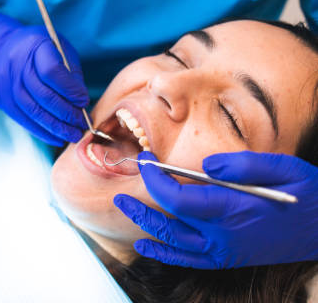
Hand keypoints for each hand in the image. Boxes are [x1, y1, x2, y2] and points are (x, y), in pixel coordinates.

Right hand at [0, 13, 88, 145]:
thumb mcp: (60, 51)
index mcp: (35, 47)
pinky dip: (42, 132)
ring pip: (33, 111)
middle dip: (66, 113)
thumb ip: (71, 75)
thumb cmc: (40, 50)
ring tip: (73, 135)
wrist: (2, 49)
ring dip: (56, 127)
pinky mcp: (2, 99)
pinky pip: (24, 120)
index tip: (84, 101)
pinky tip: (57, 137)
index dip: (70, 90)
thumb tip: (81, 104)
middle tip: (82, 124)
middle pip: (43, 95)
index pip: (52, 72)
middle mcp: (17, 65)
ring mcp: (7, 84)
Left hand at [114, 151, 317, 268]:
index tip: (146, 160)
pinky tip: (144, 246)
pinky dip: (163, 253)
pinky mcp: (226, 258)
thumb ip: (243, 164)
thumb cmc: (306, 194)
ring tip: (124, 208)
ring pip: (173, 242)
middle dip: (140, 203)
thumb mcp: (284, 168)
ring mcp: (224, 250)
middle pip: (168, 220)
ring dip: (145, 225)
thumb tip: (205, 165)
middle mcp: (223, 235)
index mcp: (233, 209)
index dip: (154, 179)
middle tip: (120, 189)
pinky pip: (187, 259)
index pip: (177, 197)